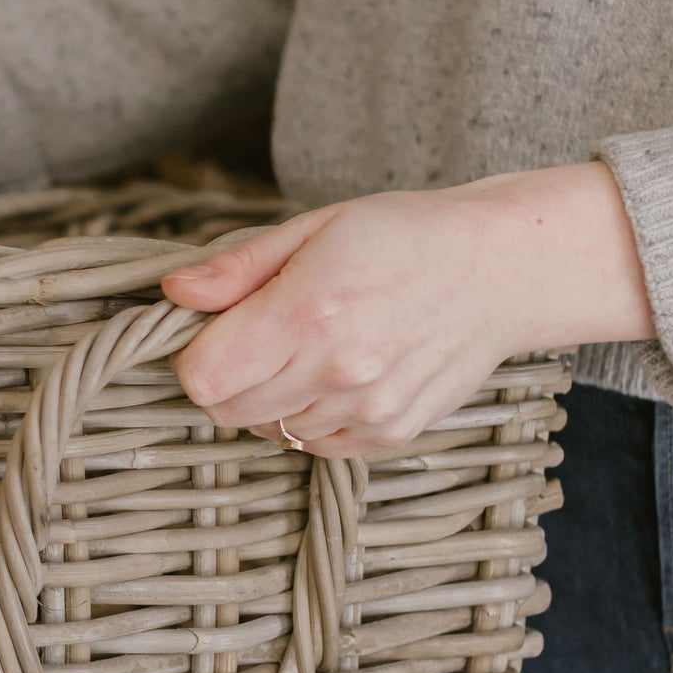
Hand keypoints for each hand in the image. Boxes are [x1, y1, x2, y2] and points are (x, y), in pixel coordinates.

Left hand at [162, 162, 653, 457]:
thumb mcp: (316, 227)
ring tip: (310, 348)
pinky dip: (309, 418)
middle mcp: (337, 370)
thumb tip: (174, 292)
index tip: (214, 329)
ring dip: (270, 399)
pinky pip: (313, 445)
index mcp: (308, 310)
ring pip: (269, 431)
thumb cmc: (403, 236)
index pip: (202, 377)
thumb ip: (238, 267)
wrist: (498, 269)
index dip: (195, 353)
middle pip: (228, 412)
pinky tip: (337, 374)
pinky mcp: (389, 434)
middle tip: (259, 335)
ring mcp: (367, 409)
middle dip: (227, 377)